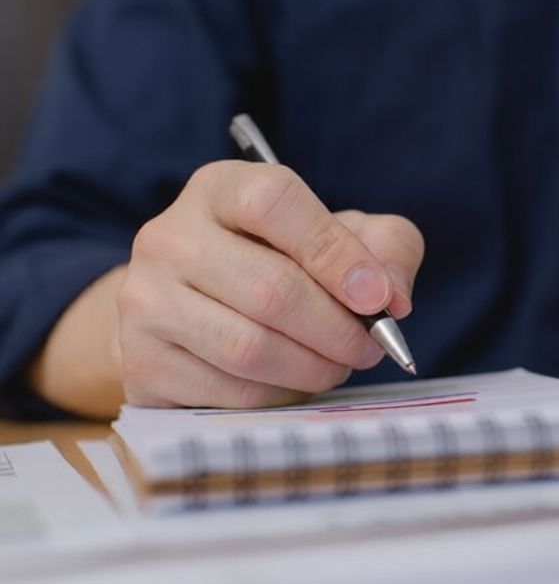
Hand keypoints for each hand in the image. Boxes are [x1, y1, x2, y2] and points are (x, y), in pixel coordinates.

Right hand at [117, 161, 423, 407]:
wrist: (188, 311)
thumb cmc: (281, 264)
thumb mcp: (341, 236)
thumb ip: (385, 247)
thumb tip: (391, 294)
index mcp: (219, 189)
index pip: (274, 203)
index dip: (336, 253)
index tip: (380, 297)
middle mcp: (169, 237)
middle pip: (271, 289)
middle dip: (339, 329)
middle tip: (371, 346)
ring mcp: (145, 300)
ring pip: (251, 347)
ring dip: (315, 367)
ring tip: (339, 364)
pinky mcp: (143, 363)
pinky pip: (230, 390)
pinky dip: (280, 393)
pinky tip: (294, 380)